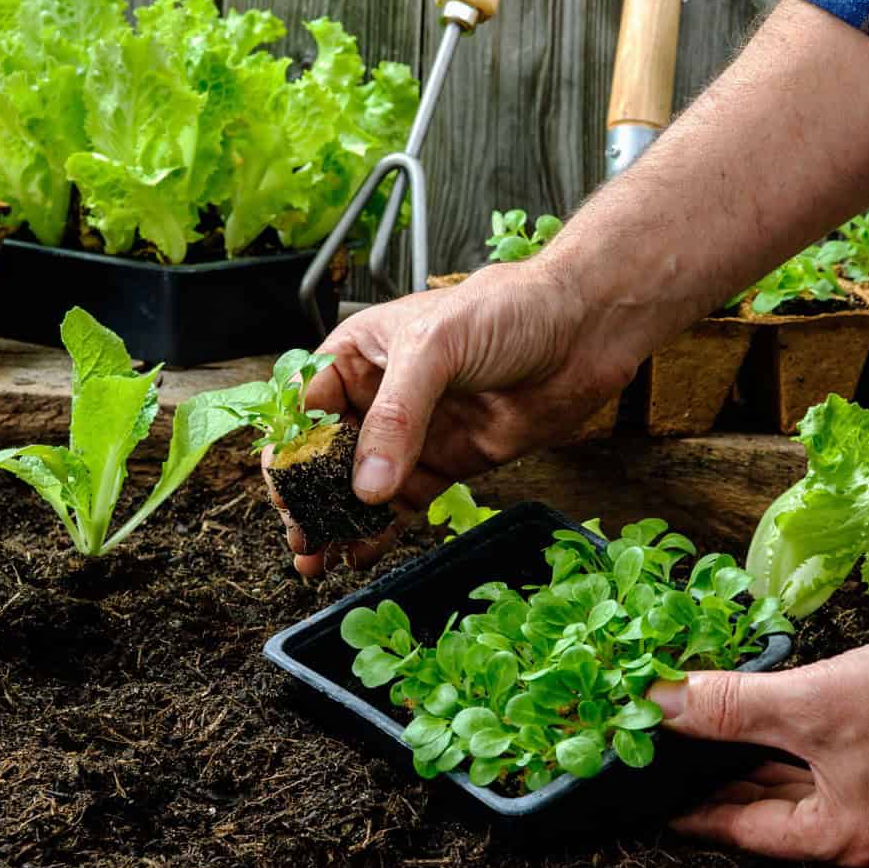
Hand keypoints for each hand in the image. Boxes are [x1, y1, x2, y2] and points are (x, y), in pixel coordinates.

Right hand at [272, 259, 636, 575]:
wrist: (584, 330)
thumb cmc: (509, 309)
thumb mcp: (437, 348)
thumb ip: (397, 416)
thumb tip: (366, 485)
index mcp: (360, 354)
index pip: (305, 407)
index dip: (289, 450)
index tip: (284, 492)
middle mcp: (380, 396)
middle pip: (326, 455)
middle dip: (307, 498)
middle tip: (300, 538)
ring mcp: (415, 433)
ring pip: (362, 487)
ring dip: (338, 522)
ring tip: (318, 558)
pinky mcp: (449, 463)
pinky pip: (404, 504)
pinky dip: (381, 531)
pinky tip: (361, 554)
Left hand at [649, 606, 868, 866]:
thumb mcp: (809, 701)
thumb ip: (728, 708)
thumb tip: (659, 704)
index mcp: (848, 840)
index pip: (748, 832)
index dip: (696, 812)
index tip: (654, 802)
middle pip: (779, 817)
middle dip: (726, 788)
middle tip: (672, 768)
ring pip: (810, 793)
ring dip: (762, 768)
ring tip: (710, 747)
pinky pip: (840, 775)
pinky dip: (802, 756)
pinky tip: (775, 728)